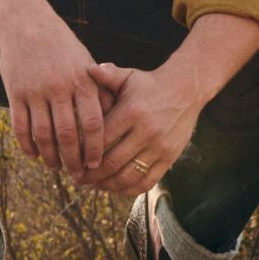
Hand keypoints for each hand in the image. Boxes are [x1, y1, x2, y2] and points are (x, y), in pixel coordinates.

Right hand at [0, 8, 106, 176]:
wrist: (26, 24)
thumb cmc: (62, 46)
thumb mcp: (86, 63)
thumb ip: (100, 90)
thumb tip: (113, 120)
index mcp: (82, 81)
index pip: (93, 123)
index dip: (95, 148)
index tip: (96, 164)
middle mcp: (59, 88)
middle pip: (68, 135)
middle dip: (73, 160)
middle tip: (77, 175)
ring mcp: (35, 91)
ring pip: (43, 135)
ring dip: (50, 157)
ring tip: (56, 167)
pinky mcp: (15, 93)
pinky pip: (21, 127)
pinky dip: (28, 145)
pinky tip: (34, 154)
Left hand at [76, 61, 206, 196]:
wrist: (186, 90)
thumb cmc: (149, 84)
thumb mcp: (128, 76)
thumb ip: (107, 75)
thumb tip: (88, 69)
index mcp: (132, 112)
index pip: (102, 138)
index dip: (84, 152)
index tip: (73, 159)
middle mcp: (146, 132)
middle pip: (112, 162)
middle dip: (91, 175)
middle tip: (77, 178)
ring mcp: (159, 148)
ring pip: (128, 176)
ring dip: (107, 185)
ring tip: (93, 185)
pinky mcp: (169, 158)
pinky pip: (147, 181)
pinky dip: (129, 190)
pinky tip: (115, 188)